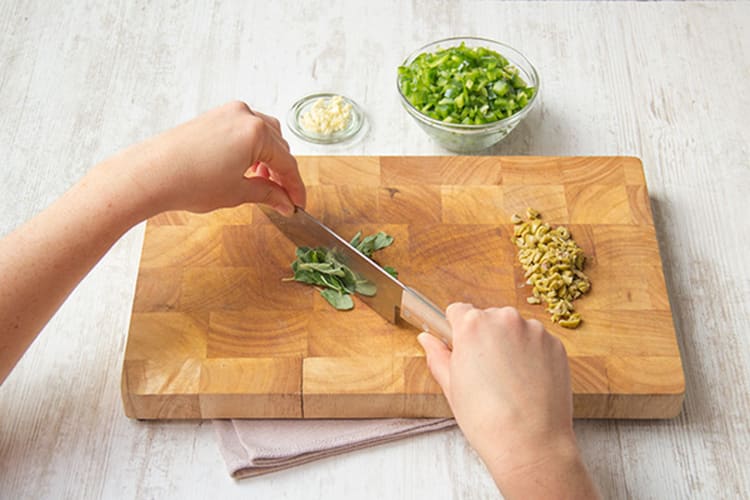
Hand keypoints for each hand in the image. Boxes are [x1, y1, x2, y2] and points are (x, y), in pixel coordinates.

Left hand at [96, 101, 304, 216]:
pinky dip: (251, 148)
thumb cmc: (190, 183)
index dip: (296, 188)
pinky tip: (244, 168)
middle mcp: (246, 116)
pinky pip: (245, 129)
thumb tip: (286, 202)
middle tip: (282, 197)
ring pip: (264, 135)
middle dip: (282, 172)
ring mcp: (228, 113)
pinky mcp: (214, 116)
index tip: (299, 204)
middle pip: (279, 145)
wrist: (150, 174)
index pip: (288, 163)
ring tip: (261, 183)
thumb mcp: (237, 193)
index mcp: (257, 133)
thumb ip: (268, 194)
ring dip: (268, 158)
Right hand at [418, 304, 597, 498]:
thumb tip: (427, 339)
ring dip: (511, 344)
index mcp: (472, 325)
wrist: (530, 444)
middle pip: (488, 317)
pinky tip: (528, 382)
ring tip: (510, 380)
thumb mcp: (451, 386)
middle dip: (485, 337)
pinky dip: (533, 355)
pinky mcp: (555, 344)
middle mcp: (504, 319)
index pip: (458, 310)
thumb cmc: (486, 419)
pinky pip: (537, 342)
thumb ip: (438, 355)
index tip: (461, 347)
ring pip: (515, 328)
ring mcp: (534, 330)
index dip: (457, 330)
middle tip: (486, 371)